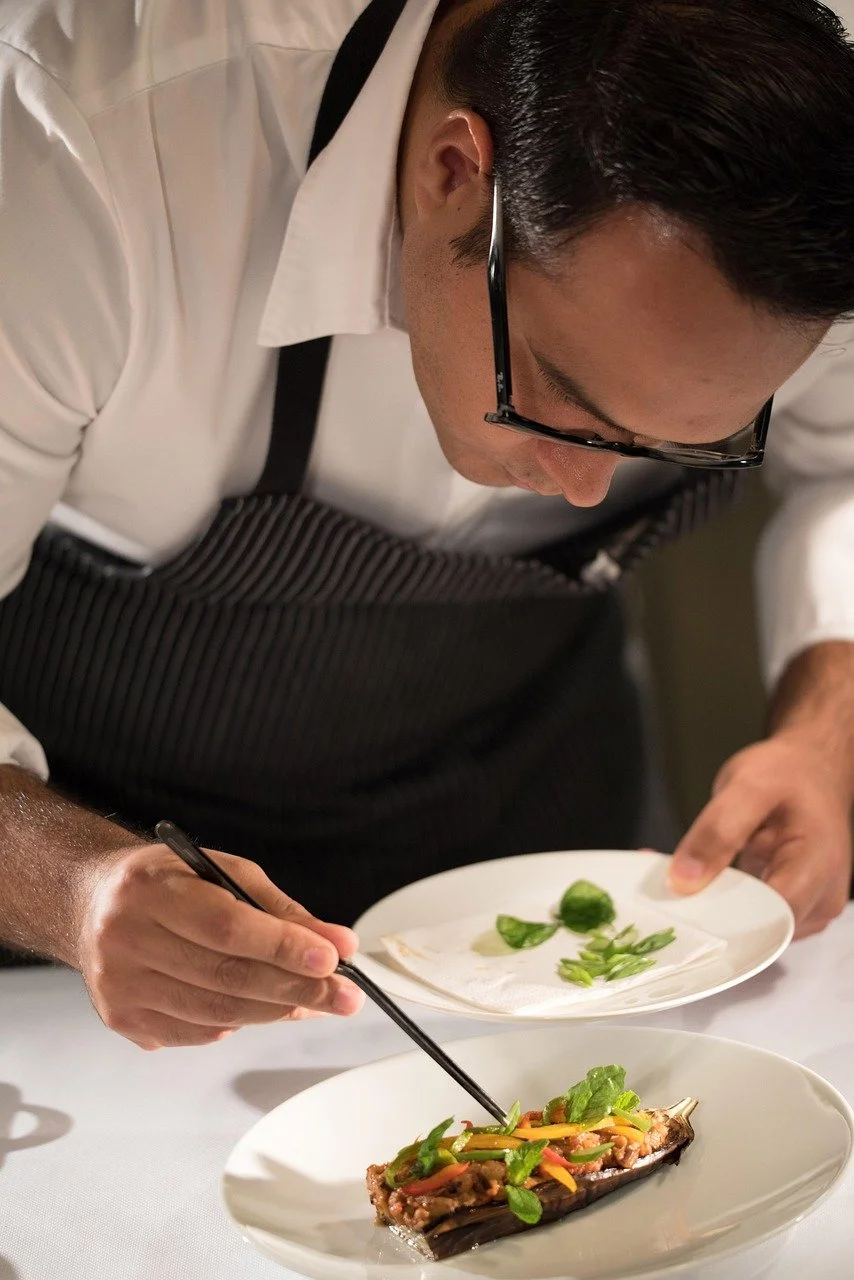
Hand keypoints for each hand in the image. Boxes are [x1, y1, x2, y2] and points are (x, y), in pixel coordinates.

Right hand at [77, 844, 364, 1048]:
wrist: (92, 903)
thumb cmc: (166, 883)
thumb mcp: (223, 873)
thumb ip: (280, 910)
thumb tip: (336, 943)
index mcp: (149, 890)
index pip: (227, 927)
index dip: (283, 946)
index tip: (331, 958)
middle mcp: (125, 939)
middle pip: (225, 977)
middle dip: (295, 989)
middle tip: (343, 995)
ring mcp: (119, 986)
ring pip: (216, 1014)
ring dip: (275, 1011)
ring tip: (312, 1002)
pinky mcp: (122, 1019)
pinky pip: (197, 1033)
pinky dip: (237, 1024)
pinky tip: (258, 1008)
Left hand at [668, 735, 852, 938]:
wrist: (812, 767)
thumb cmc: (788, 773)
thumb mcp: (747, 787)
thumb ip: (717, 831)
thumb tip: (683, 881)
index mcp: (816, 869)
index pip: (767, 920)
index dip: (721, 920)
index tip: (679, 904)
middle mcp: (820, 899)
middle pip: (760, 931)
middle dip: (711, 915)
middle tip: (667, 890)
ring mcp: (810, 907)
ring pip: (756, 929)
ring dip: (717, 910)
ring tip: (685, 879)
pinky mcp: (795, 907)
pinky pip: (757, 918)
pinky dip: (727, 904)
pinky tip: (704, 881)